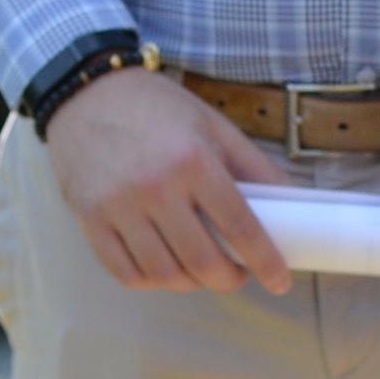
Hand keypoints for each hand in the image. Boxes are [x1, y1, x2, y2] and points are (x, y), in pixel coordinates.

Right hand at [47, 67, 293, 291]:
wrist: (88, 94)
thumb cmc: (158, 109)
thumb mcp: (214, 126)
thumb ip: (253, 166)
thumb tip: (291, 201)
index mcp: (194, 160)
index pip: (239, 225)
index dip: (265, 261)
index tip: (280, 281)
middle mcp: (155, 187)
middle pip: (202, 260)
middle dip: (229, 279)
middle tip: (238, 275)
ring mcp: (118, 207)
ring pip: (164, 274)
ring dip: (192, 284)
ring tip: (202, 272)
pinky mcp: (90, 221)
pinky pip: (125, 272)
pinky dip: (152, 282)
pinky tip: (166, 270)